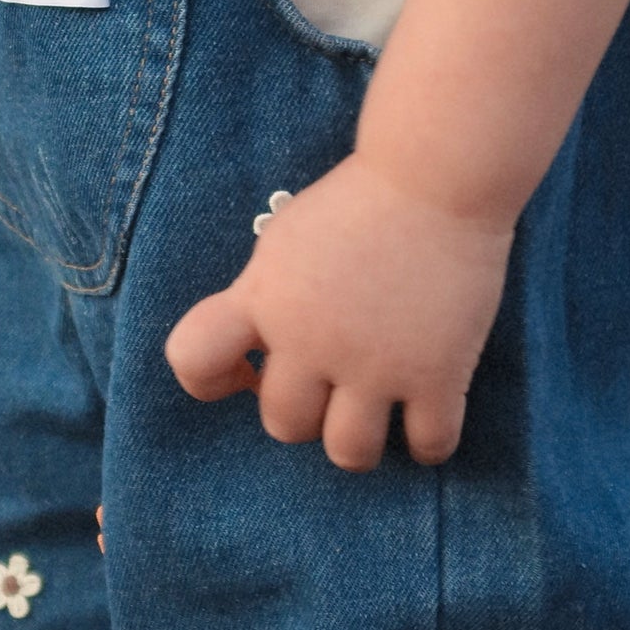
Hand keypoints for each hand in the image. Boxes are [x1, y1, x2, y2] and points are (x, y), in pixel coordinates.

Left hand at [164, 154, 512, 469]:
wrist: (438, 177)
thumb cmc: (360, 201)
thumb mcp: (285, 239)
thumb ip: (263, 296)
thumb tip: (259, 352)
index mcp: (264, 299)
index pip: (192, 360)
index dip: (210, 381)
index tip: (246, 370)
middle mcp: (310, 340)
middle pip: (284, 423)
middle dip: (304, 412)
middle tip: (331, 384)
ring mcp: (374, 363)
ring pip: (348, 453)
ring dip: (355, 441)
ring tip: (371, 413)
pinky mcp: (437, 374)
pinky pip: (429, 446)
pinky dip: (427, 445)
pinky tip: (425, 420)